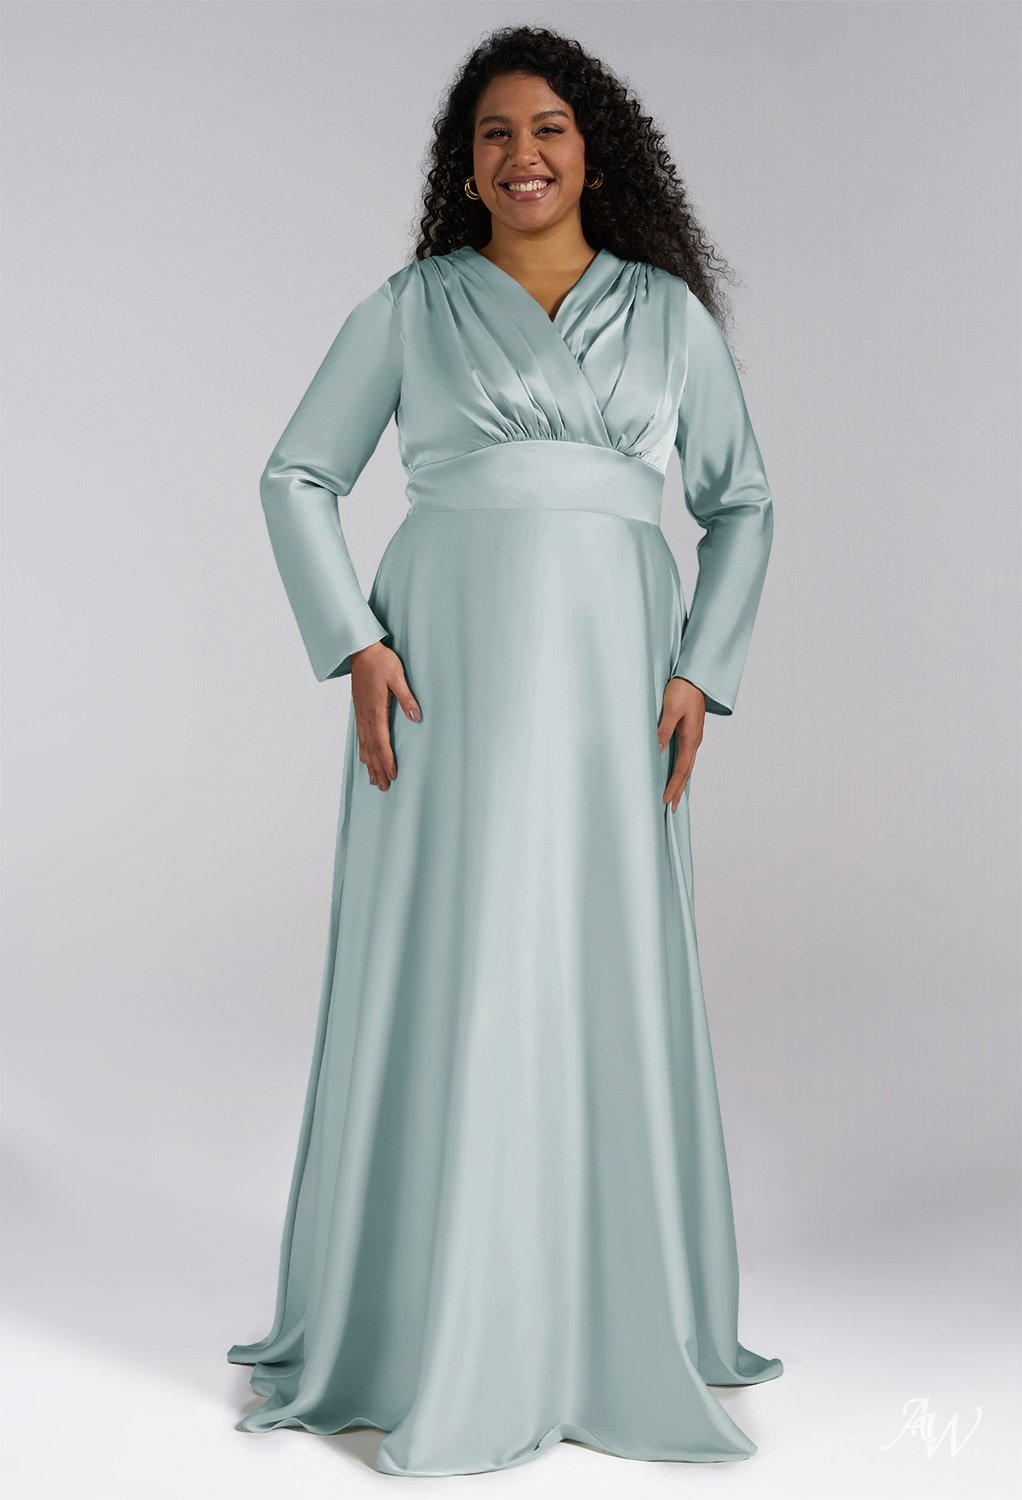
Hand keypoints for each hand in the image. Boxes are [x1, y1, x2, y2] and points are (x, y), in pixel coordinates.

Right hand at [349, 640, 420, 790]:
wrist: (361, 651)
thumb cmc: (381, 662)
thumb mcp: (397, 677)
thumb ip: (407, 698)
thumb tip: (416, 717)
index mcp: (375, 711)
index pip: (381, 742)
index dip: (387, 761)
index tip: (392, 776)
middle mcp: (365, 717)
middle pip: (372, 749)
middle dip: (378, 769)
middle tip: (383, 788)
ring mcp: (360, 714)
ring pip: (365, 745)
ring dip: (369, 764)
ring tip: (373, 780)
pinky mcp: (359, 711)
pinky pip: (360, 736)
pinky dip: (363, 750)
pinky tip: (364, 758)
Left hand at [657, 677, 705, 811]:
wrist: (696, 676)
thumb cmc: (683, 690)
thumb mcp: (671, 710)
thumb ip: (663, 730)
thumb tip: (657, 752)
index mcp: (691, 739)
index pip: (681, 770)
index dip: (673, 787)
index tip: (666, 801)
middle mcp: (694, 741)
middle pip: (686, 772)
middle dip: (678, 791)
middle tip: (671, 808)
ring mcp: (693, 737)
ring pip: (687, 765)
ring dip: (680, 782)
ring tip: (674, 796)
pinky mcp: (690, 731)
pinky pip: (686, 756)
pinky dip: (681, 769)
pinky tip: (677, 772)